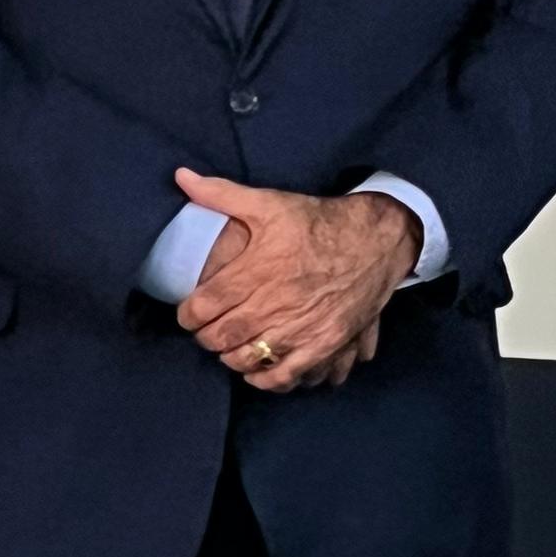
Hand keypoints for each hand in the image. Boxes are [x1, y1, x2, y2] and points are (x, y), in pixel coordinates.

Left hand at [175, 178, 418, 394]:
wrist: (374, 240)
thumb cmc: (316, 222)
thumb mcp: (269, 202)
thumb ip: (221, 194)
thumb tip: (181, 177)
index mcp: (257, 269)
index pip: (204, 305)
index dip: (188, 316)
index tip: (188, 314)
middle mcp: (275, 301)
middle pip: (222, 335)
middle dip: (206, 338)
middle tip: (205, 331)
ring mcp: (301, 326)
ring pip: (248, 357)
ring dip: (230, 356)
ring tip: (229, 346)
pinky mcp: (323, 343)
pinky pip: (285, 374)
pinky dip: (264, 378)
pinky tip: (256, 370)